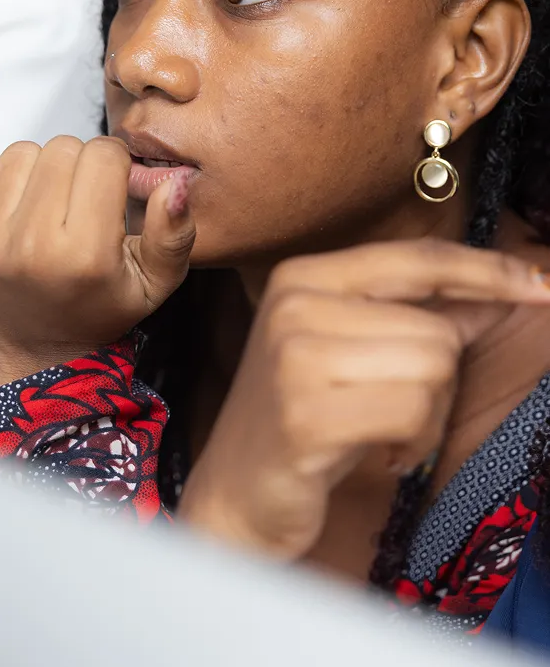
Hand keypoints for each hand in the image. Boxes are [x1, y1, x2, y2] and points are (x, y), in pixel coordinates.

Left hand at [0, 135, 195, 385]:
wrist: (39, 357)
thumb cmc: (102, 309)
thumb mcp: (155, 283)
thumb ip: (175, 233)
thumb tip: (174, 181)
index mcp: (84, 255)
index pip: (103, 155)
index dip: (113, 168)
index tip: (109, 194)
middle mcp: (29, 247)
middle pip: (61, 147)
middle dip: (77, 168)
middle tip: (76, 205)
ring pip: (20, 152)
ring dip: (36, 172)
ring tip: (44, 209)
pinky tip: (7, 210)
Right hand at [177, 239, 549, 560]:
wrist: (234, 494)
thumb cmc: (301, 420)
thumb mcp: (353, 353)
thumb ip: (420, 316)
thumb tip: (503, 289)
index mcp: (302, 277)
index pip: (416, 259)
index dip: (485, 270)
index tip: (539, 284)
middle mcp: (294, 304)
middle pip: (436, 330)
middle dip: (440, 383)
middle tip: (398, 415)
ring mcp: (293, 357)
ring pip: (432, 369)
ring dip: (428, 417)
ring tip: (385, 434)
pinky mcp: (305, 414)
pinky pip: (412, 412)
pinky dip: (413, 442)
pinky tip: (381, 455)